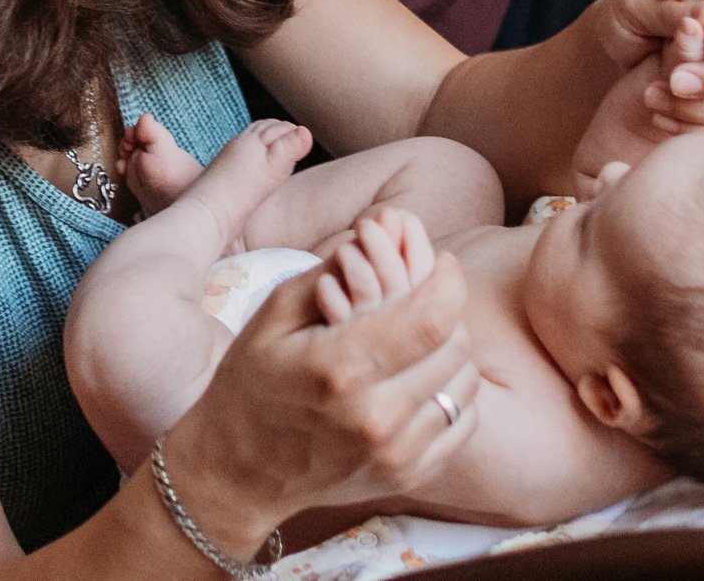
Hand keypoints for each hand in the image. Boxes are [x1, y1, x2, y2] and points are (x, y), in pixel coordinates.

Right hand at [156, 211, 480, 545]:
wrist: (238, 474)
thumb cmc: (251, 384)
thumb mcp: (275, 315)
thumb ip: (332, 269)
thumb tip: (383, 228)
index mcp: (341, 367)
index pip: (432, 315)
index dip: (448, 280)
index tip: (442, 263)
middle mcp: (376, 416)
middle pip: (456, 344)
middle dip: (445, 310)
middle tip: (419, 301)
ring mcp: (395, 453)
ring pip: (465, 382)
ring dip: (450, 352)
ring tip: (414, 342)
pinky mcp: (408, 475)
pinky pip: (463, 421)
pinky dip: (450, 394)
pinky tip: (418, 381)